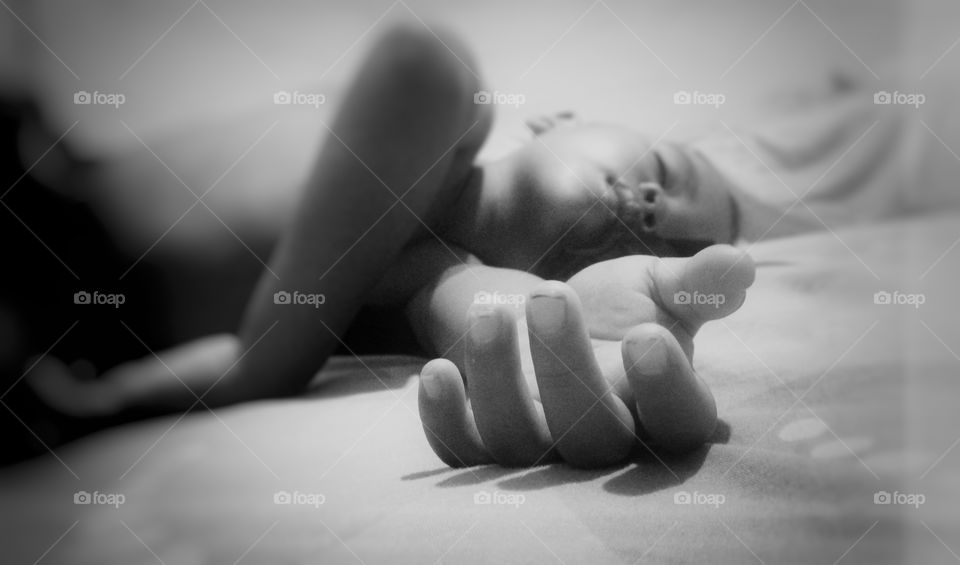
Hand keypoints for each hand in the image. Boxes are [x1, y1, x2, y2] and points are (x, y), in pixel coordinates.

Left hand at [417, 245, 754, 467]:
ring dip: (500, 380)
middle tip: (552, 294)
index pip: (679, 422)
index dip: (667, 389)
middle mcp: (602, 443)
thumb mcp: (654, 287)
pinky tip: (434, 372)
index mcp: (659, 408)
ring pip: (521, 442)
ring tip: (491, 312)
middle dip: (569, 366)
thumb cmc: (612, 308)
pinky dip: (444, 419)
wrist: (543, 320)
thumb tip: (737, 264)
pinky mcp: (481, 445)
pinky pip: (461, 451)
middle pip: (595, 436)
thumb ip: (695, 281)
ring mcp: (538, 450)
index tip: (645, 335)